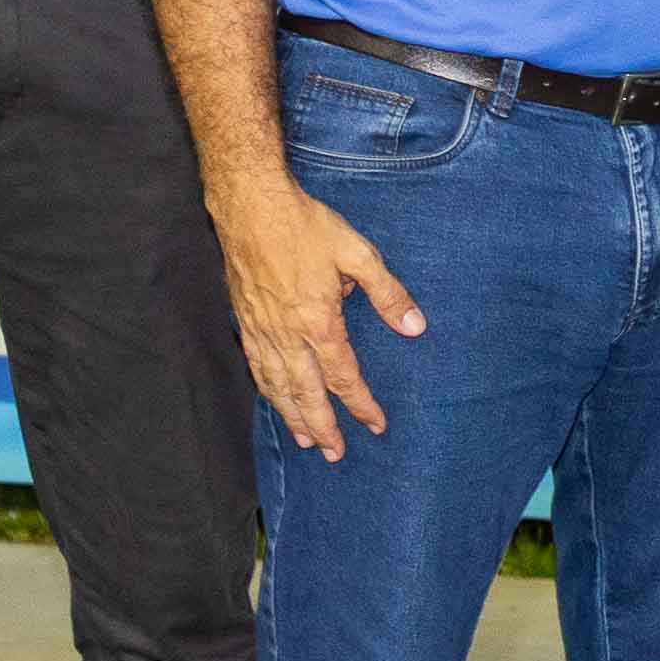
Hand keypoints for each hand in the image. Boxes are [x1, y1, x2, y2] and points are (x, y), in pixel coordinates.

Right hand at [215, 173, 417, 455]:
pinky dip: (267, 389)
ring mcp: (261, 329)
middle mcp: (286, 334)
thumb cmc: (306, 226)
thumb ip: (388, 294)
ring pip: (276, 385)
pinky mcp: (245, 319)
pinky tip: (274, 398)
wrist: (250, 206)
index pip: (344, 376)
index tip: (376, 425)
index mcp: (318, 321)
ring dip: (292, 416)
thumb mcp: (358, 254)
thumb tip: (415, 327)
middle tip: (335, 454)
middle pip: (306, 393)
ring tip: (305, 441)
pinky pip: (256, 366)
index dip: (361, 404)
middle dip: (323, 426)